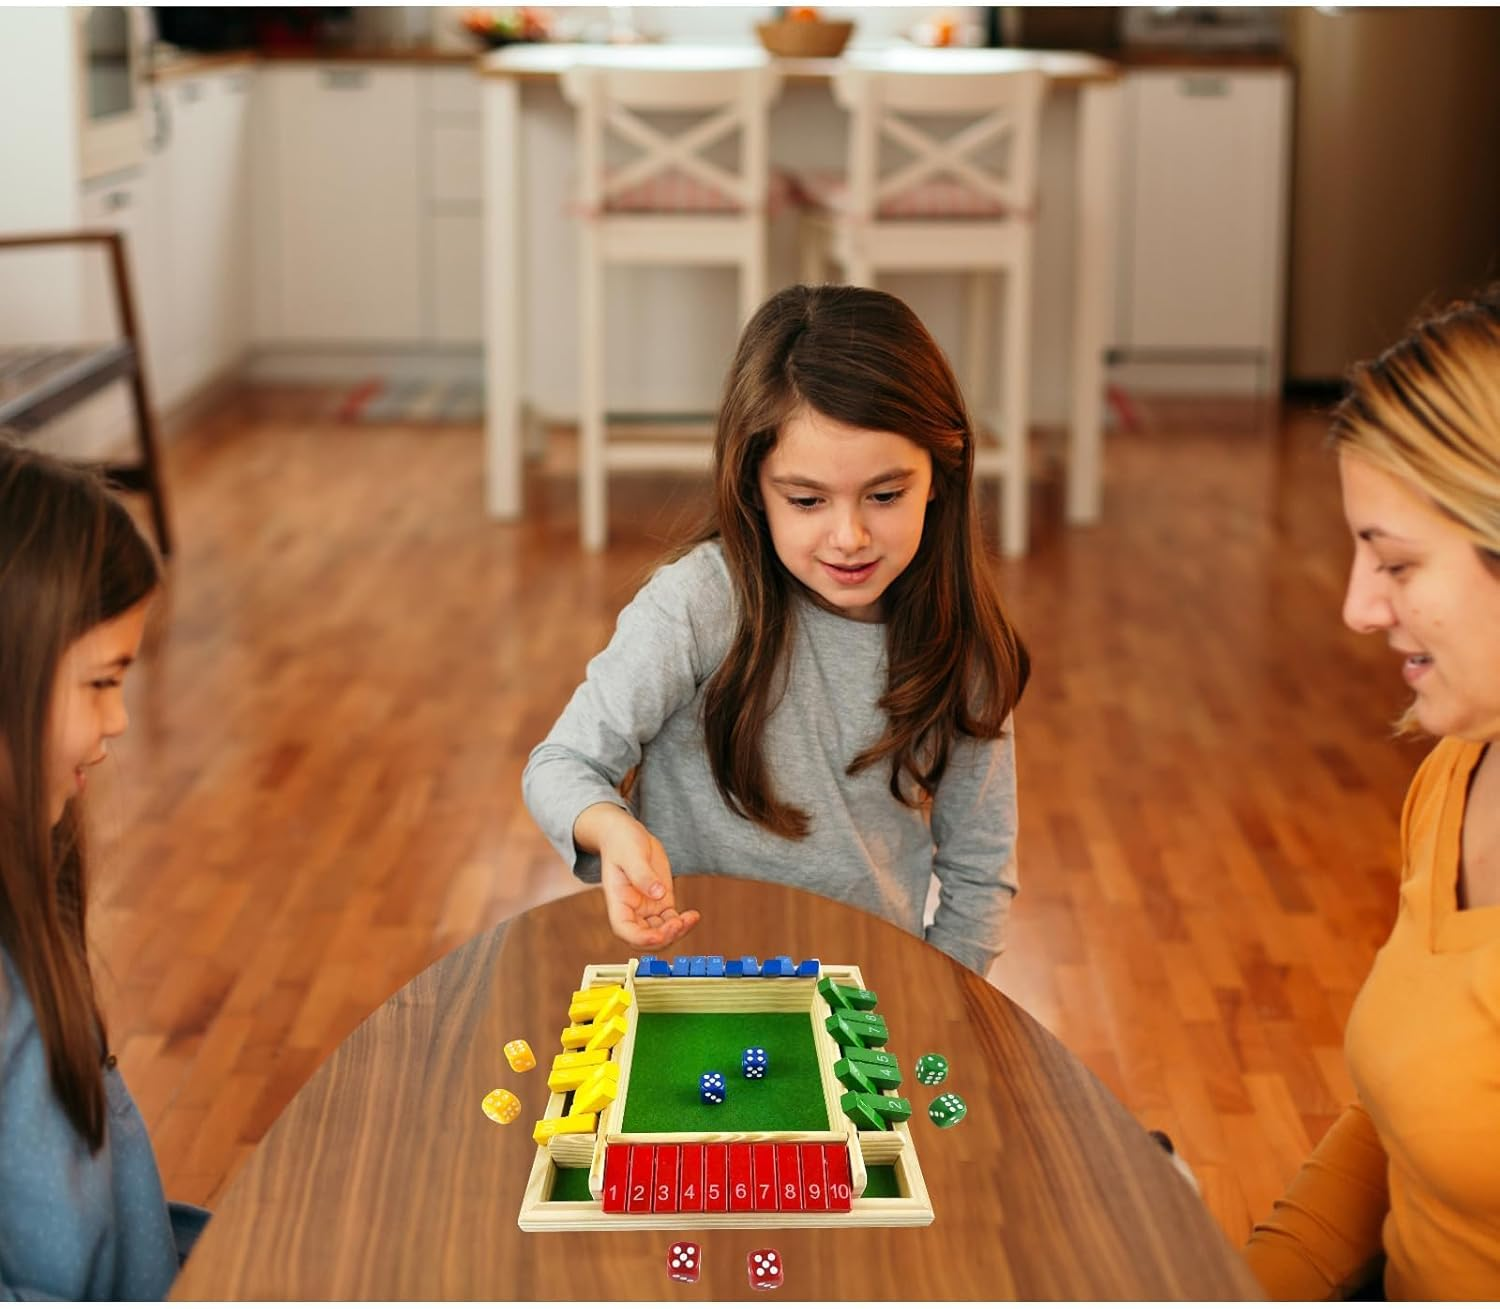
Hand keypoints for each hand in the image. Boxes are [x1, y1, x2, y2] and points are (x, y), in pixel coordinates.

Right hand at [575, 804, 700, 948]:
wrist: (628, 833)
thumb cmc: (622, 841)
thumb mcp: (631, 854)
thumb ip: (642, 875)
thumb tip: (658, 893)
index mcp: (617, 902)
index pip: (624, 930)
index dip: (641, 939)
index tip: (658, 935)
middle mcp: (631, 910)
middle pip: (645, 937)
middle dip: (663, 937)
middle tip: (679, 924)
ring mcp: (647, 908)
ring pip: (662, 932)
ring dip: (676, 932)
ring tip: (690, 918)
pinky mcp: (661, 901)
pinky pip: (672, 920)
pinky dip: (684, 923)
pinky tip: (694, 916)